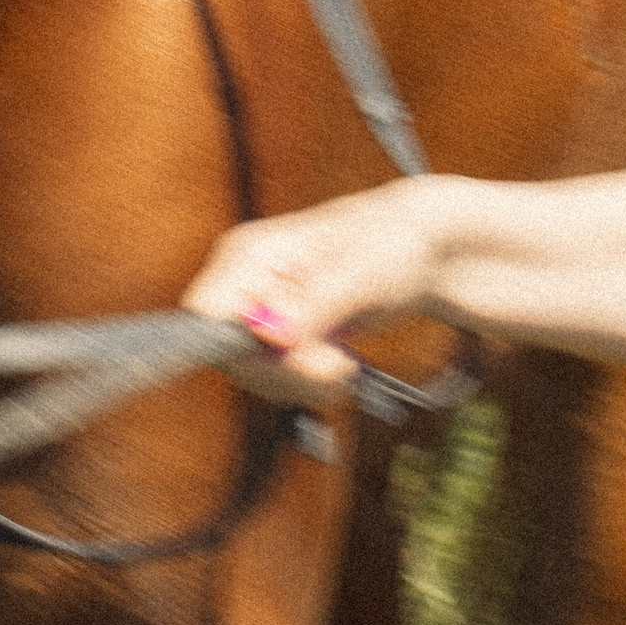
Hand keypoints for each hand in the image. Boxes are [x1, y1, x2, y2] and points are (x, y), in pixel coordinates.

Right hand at [183, 179, 446, 403]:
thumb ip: (312, 303)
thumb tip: (270, 337)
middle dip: (287, 371)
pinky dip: (311, 383)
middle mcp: (243, 283)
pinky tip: (341, 364)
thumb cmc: (390, 241)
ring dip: (304, 382)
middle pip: (230, 354)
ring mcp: (259, 310)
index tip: (294, 352)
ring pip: (254, 374)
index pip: (204, 313)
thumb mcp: (358, 272)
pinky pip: (277, 378)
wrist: (421, 249)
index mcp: (247, 253)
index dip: (239, 346)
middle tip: (339, 364)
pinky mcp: (279, 335)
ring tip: (346, 362)